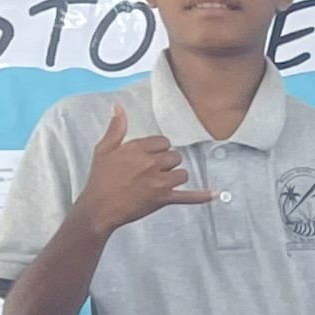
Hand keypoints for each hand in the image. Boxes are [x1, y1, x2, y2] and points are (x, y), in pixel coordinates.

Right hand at [71, 104, 215, 235]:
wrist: (100, 207)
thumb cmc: (100, 179)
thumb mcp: (104, 149)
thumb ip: (116, 128)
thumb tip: (118, 107)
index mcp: (138, 149)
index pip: (163, 142)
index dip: (158, 150)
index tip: (150, 157)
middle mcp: (151, 163)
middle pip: (174, 156)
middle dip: (167, 163)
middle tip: (153, 172)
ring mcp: (159, 181)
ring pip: (182, 173)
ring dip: (175, 177)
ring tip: (161, 183)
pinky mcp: (163, 198)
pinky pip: (187, 196)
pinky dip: (201, 196)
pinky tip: (214, 193)